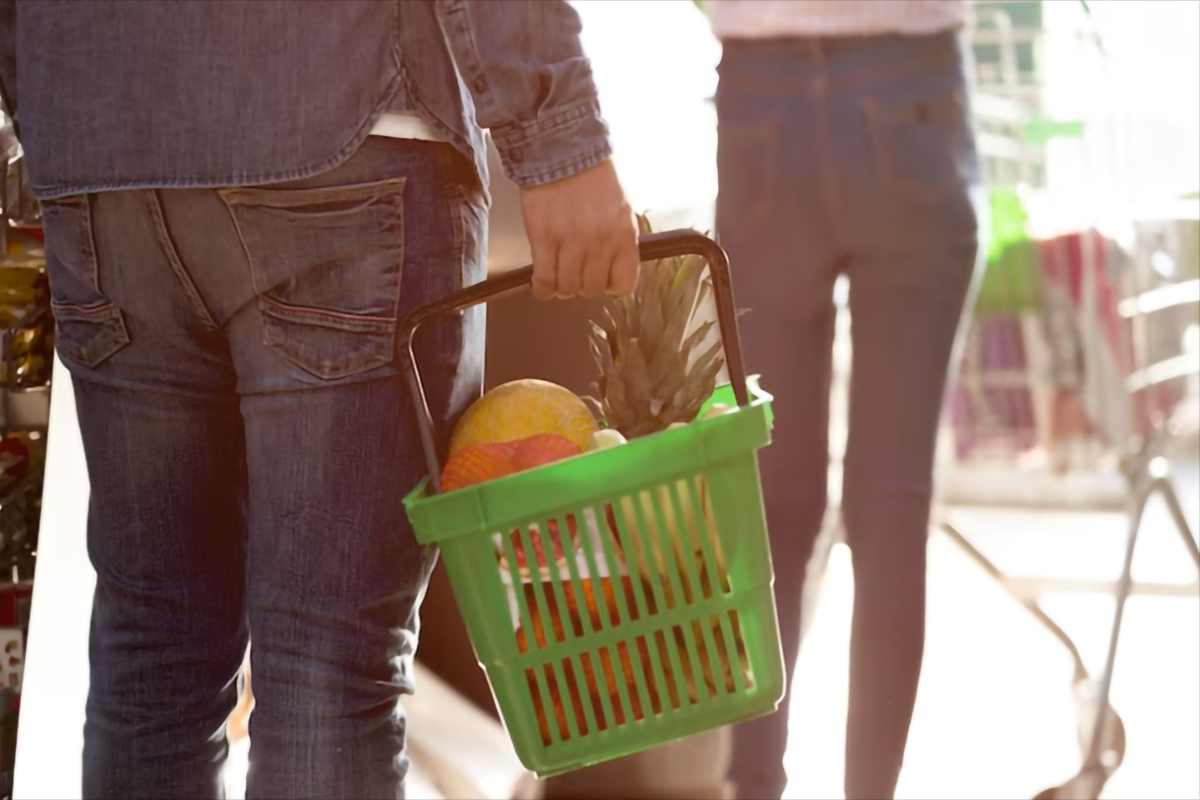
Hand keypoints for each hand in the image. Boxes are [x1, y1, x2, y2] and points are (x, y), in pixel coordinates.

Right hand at [519, 159, 637, 299]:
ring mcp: (571, 241)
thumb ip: (620, 240)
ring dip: (562, 286)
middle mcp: (600, 240)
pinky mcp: (544, 238)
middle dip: (583, 286)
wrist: (562, 148)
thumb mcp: (621, 207)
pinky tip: (541, 282)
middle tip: (576, 274)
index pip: (623, 284)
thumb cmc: (592, 175)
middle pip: (592, 289)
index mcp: (624, 233)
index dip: (610, 286)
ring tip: (558, 274)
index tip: (602, 280)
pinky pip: (545, 279)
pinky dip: (542, 287)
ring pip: (567, 287)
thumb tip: (613, 268)